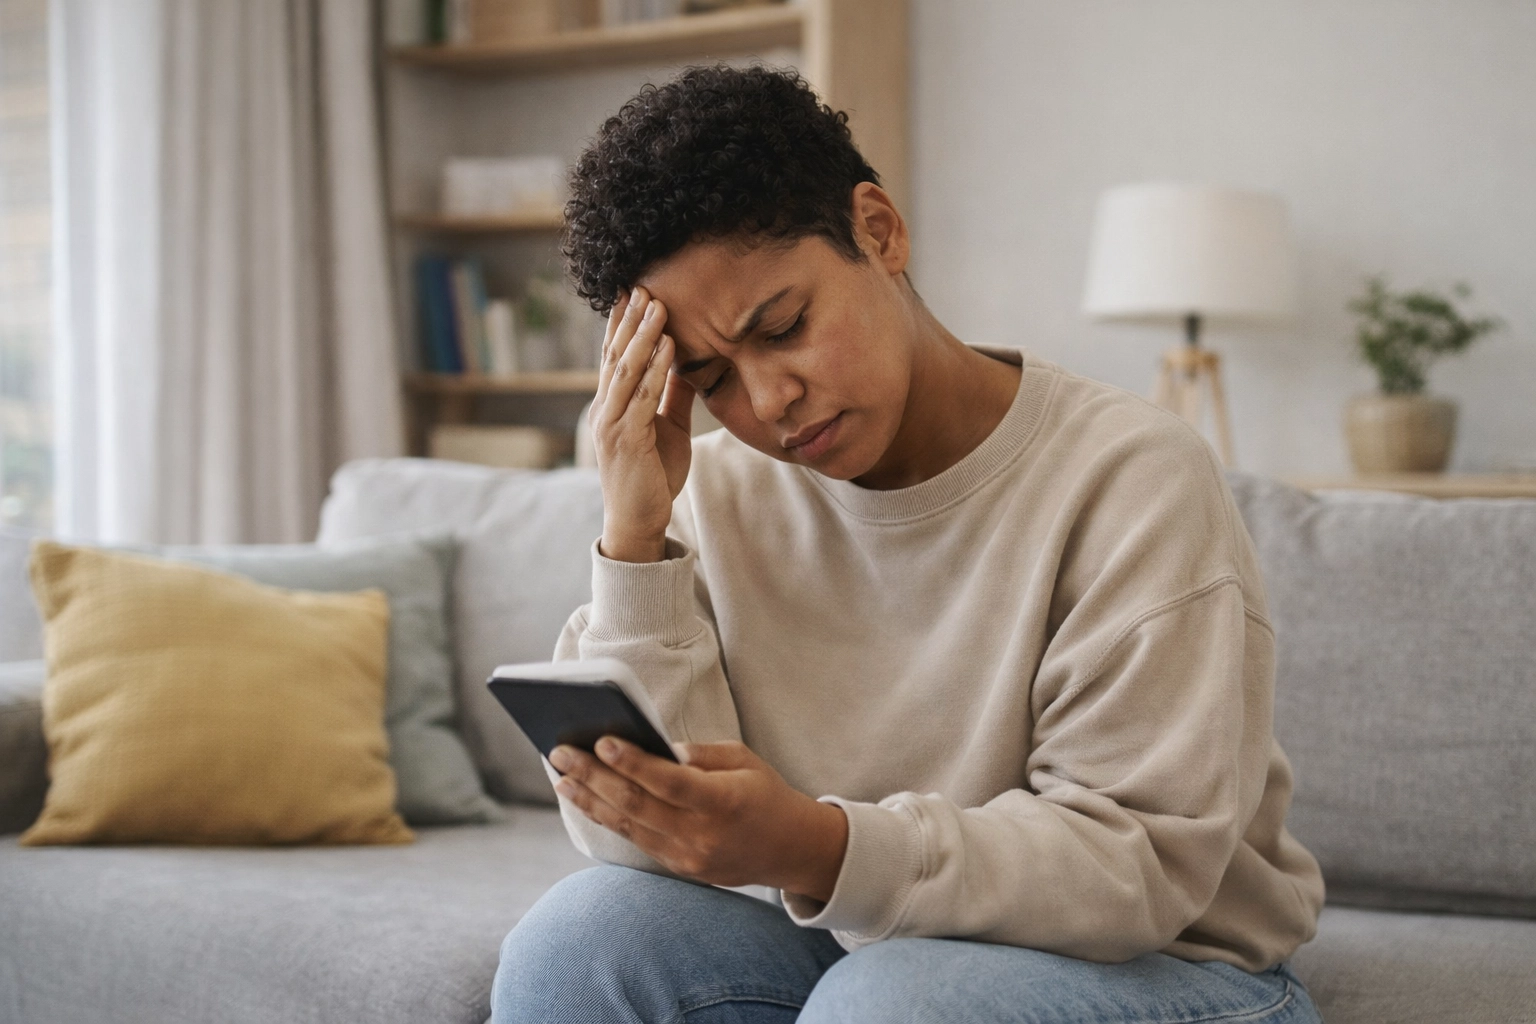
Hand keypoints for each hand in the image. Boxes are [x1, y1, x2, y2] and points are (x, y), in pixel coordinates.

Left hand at [549, 737, 848, 902]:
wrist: (791, 850)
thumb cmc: (766, 793)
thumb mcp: (745, 759)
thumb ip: (701, 754)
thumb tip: (658, 749)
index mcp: (723, 801)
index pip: (669, 782)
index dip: (633, 763)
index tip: (601, 741)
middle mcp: (702, 834)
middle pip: (637, 805)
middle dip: (594, 776)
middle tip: (561, 752)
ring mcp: (688, 857)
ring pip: (628, 826)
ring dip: (590, 799)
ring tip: (561, 776)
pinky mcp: (680, 868)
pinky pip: (636, 840)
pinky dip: (608, 817)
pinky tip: (587, 798)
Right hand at [592, 286, 694, 562]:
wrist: (639, 523)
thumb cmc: (653, 478)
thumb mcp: (668, 429)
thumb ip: (672, 396)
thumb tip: (686, 363)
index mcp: (611, 407)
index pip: (614, 357)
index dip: (620, 325)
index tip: (631, 293)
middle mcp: (604, 410)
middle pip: (615, 356)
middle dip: (629, 320)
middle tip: (642, 285)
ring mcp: (611, 424)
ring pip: (626, 370)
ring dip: (642, 335)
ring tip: (656, 305)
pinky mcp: (626, 440)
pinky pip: (642, 397)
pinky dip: (656, 369)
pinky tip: (668, 346)